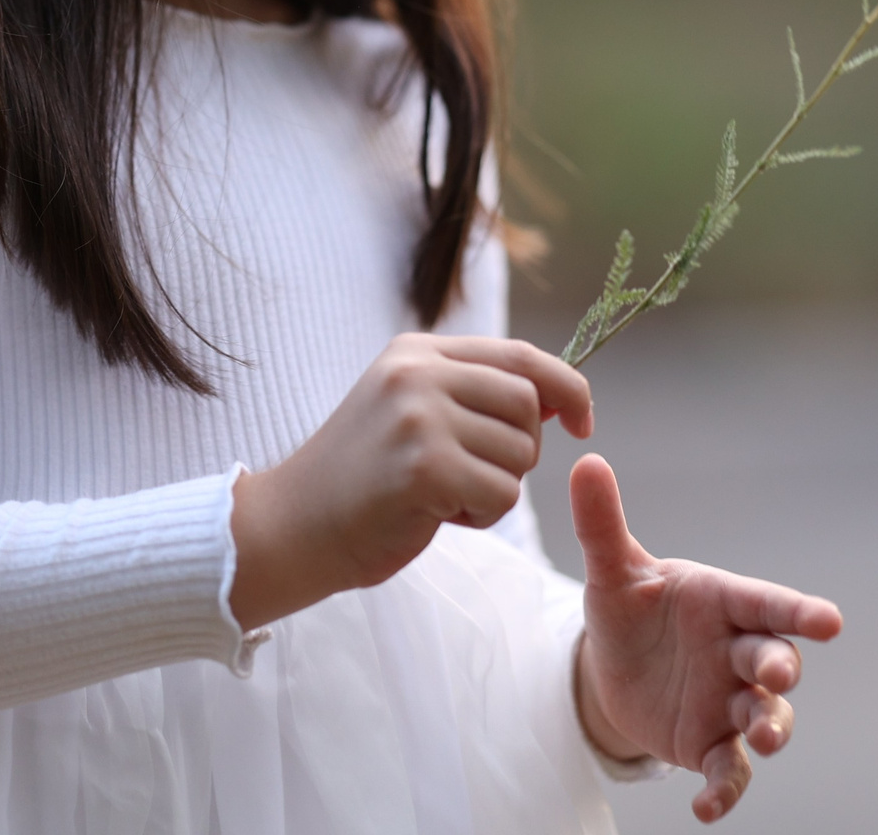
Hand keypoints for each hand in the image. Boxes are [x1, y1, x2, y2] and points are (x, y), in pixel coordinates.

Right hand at [229, 335, 592, 629]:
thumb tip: (563, 398)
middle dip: (521, 450)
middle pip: (528, 404)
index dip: (566, 386)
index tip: (583, 421)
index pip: (520, 355)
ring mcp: (418, 415)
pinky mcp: (423, 466)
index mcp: (416, 351)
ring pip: (520, 454)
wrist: (293, 526)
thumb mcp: (411, 410)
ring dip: (497, 488)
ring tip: (442, 496)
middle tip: (474, 475)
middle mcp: (416, 371)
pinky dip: (481, 518)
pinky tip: (435, 516)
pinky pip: (502, 496)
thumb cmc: (363, 480)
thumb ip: (474, 394)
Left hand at [569, 454, 842, 822]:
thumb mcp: (611, 570)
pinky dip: (726, 792)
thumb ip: (602, 523)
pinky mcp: (711, 744)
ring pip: (767, 716)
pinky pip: (731, 772)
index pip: (767, 602)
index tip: (830, 620)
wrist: (614, 665)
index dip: (798, 610)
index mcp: (722, 602)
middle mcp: (737, 651)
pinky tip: (705, 811)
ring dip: (771, 727)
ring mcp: (730, 700)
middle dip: (780, 665)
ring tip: (764, 737)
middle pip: (774, 658)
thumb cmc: (629, 607)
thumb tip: (587, 461)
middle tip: (776, 671)